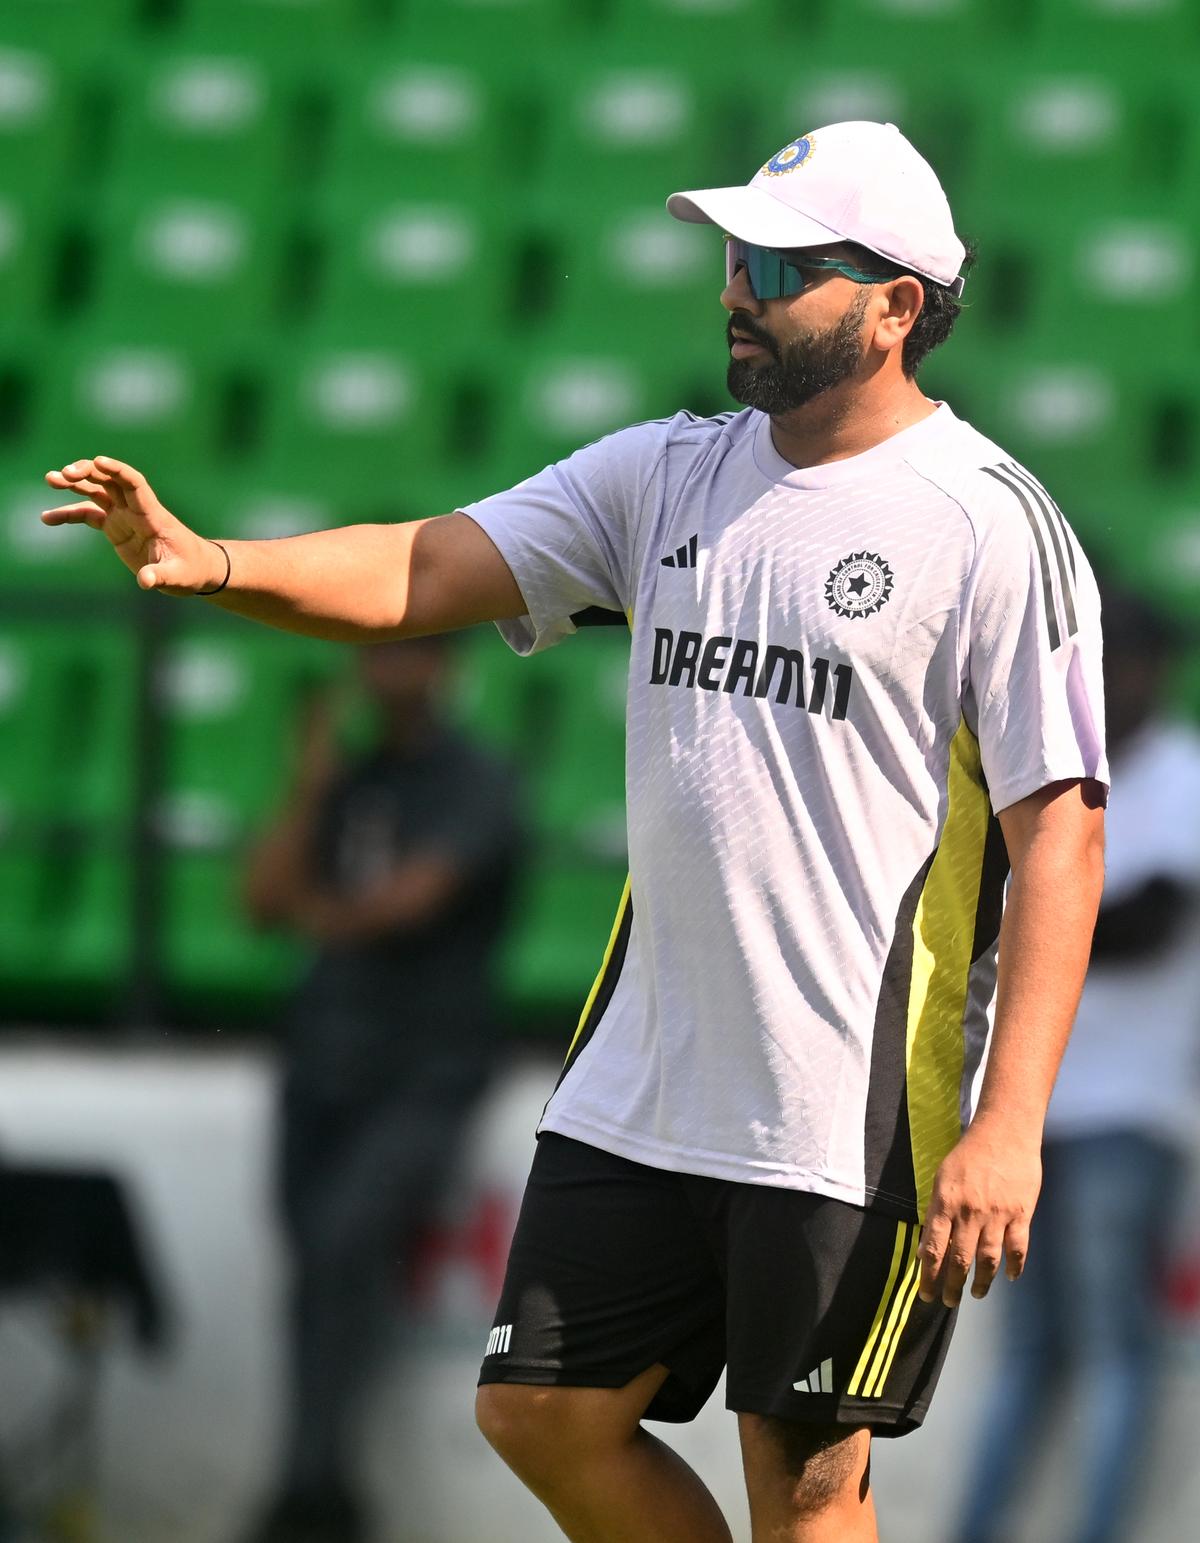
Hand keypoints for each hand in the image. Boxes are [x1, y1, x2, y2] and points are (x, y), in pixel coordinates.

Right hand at [42, 456, 225, 594]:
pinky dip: (68, 514)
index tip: (98, 461)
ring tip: (50, 479)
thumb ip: (160, 577)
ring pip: (97, 491)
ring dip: (75, 483)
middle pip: (110, 481)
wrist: (193, 570)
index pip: (134, 484)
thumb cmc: (190, 571)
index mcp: (152, 515)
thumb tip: (144, 581)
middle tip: (63, 475)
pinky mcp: (115, 527)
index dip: (117, 471)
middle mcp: (136, 510)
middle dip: (88, 472)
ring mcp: (124, 516)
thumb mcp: (178, 577)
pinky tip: (47, 518)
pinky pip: (88, 515)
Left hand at [917, 1118, 1040, 1307]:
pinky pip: (1017, 1248)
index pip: (933, 1249)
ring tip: (975, 1293)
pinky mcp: (1021, 1213)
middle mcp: (970, 1212)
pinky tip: (1010, 1277)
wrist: (1004, 1132)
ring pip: (988, 1260)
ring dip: (981, 1282)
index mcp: (945, 1203)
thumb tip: (927, 1249)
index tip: (926, 1295)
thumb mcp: (942, 1178)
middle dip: (952, 1286)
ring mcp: (997, 1214)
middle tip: (949, 1302)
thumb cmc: (968, 1154)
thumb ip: (937, 1213)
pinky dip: (1014, 1266)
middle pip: (959, 1260)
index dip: (929, 1277)